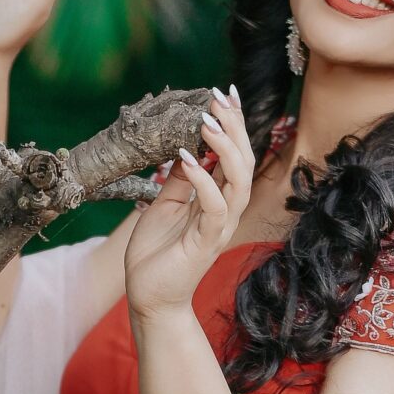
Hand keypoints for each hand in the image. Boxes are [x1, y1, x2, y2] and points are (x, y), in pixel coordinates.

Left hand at [124, 85, 252, 320]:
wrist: (148, 298)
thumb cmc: (157, 255)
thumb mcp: (165, 205)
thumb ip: (179, 179)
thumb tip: (185, 147)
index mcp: (217, 200)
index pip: (234, 156)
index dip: (233, 125)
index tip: (224, 94)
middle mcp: (225, 212)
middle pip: (244, 163)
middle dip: (235, 128)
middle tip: (219, 98)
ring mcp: (218, 227)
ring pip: (239, 182)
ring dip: (226, 148)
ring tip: (208, 121)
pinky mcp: (206, 243)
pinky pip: (215, 206)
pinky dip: (204, 180)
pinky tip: (189, 157)